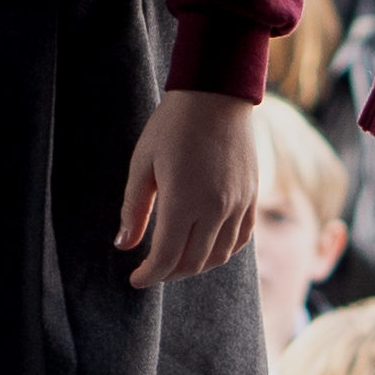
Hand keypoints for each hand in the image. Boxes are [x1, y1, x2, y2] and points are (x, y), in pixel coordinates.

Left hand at [114, 88, 259, 290]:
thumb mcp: (142, 164)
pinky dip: (223, 252)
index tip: (135, 280)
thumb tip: (123, 246)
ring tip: (176, 262)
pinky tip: (207, 248)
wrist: (216, 94)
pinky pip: (241, 239)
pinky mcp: (252, 197)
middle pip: (193, 263)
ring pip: (219, 256)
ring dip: (196, 267)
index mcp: (184, 202)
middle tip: (152, 271)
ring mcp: (238, 204)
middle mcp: (216, 209)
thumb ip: (133, 209)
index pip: (167, 258)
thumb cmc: (172, 126)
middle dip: (169, 274)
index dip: (149, 275)